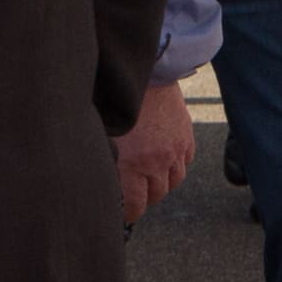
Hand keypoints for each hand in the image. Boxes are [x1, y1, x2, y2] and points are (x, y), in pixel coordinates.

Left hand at [113, 75, 193, 222]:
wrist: (144, 70)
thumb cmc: (114, 99)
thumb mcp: (100, 134)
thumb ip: (102, 161)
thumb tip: (95, 181)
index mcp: (131, 164)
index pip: (134, 206)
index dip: (127, 212)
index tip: (121, 211)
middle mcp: (156, 162)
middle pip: (155, 196)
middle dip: (143, 197)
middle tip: (132, 192)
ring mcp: (174, 149)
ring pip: (173, 182)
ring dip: (161, 182)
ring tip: (148, 176)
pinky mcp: (186, 135)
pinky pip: (185, 162)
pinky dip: (176, 164)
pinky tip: (163, 158)